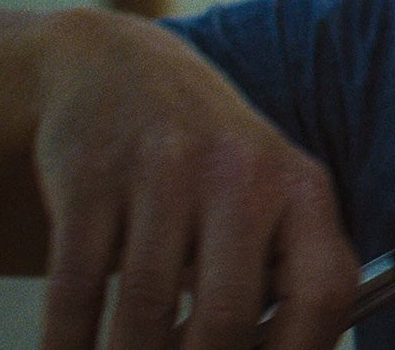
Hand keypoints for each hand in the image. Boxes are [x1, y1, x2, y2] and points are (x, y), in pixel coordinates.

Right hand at [24, 9, 357, 349]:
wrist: (121, 71)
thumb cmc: (209, 166)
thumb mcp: (270, 200)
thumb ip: (283, 278)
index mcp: (304, 189)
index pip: (326, 292)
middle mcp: (242, 175)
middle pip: (226, 318)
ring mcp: (165, 170)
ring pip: (147, 312)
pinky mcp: (91, 174)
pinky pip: (79, 287)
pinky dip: (68, 342)